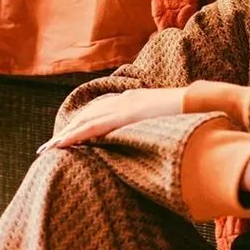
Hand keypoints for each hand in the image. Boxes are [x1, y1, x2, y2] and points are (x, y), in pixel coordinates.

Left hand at [45, 87, 185, 149]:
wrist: (202, 103)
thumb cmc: (191, 114)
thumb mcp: (167, 121)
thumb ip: (154, 127)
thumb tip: (154, 141)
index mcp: (132, 100)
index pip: (99, 111)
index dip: (81, 124)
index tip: (66, 137)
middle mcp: (123, 100)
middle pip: (87, 115)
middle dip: (66, 130)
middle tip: (48, 147)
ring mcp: (123, 106)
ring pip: (84, 122)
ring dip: (64, 135)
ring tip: (47, 149)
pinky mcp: (124, 116)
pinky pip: (93, 128)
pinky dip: (75, 136)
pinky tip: (61, 144)